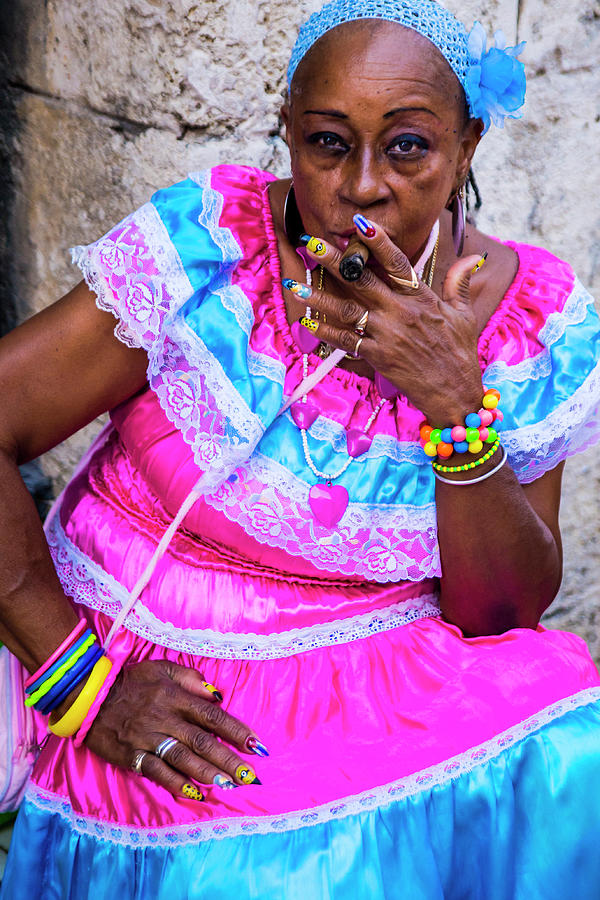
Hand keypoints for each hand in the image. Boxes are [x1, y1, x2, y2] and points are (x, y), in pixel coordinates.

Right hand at [81, 660, 263, 799]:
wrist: (90, 695)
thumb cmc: (131, 680)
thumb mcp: (162, 668)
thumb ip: (190, 679)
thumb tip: (217, 695)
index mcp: (175, 697)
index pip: (212, 716)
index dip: (236, 731)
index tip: (256, 745)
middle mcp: (165, 718)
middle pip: (202, 741)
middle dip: (228, 759)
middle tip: (250, 775)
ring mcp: (148, 738)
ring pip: (183, 758)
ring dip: (208, 773)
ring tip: (229, 784)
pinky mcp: (132, 755)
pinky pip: (156, 771)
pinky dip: (175, 782)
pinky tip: (194, 793)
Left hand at [285, 221, 484, 424]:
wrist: (455, 393)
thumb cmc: (460, 353)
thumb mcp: (464, 314)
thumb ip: (458, 283)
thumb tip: (472, 256)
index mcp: (421, 298)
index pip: (397, 262)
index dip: (379, 242)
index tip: (360, 224)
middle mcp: (401, 312)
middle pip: (362, 280)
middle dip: (334, 260)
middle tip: (312, 242)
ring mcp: (387, 334)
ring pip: (347, 309)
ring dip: (319, 296)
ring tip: (295, 283)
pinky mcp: (378, 357)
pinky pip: (346, 340)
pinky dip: (325, 332)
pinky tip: (306, 322)